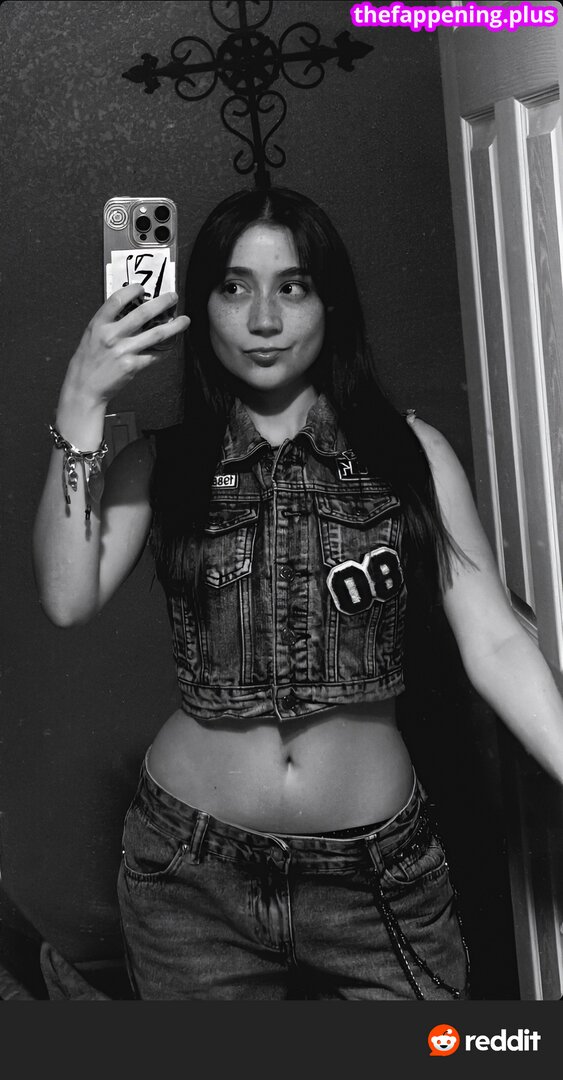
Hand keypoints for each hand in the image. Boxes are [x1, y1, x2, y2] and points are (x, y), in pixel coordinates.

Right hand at [61, 284, 189, 408]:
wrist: (84, 387)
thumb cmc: (88, 361)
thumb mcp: (92, 335)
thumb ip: (108, 322)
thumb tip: (130, 309)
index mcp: (99, 324)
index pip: (117, 299)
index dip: (132, 290)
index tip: (142, 288)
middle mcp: (111, 336)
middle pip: (143, 313)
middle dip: (162, 302)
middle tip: (173, 297)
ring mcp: (123, 351)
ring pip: (156, 334)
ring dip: (174, 326)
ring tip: (184, 320)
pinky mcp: (132, 366)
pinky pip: (154, 355)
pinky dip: (165, 350)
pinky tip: (171, 345)